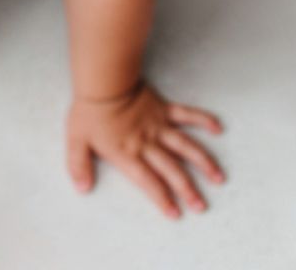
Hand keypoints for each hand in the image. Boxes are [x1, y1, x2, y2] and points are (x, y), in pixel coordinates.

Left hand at [66, 81, 224, 217]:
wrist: (103, 81)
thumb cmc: (89, 110)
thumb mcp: (76, 140)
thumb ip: (78, 166)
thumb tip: (82, 188)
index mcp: (127, 153)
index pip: (148, 181)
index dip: (162, 198)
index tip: (176, 213)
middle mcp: (148, 143)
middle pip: (172, 170)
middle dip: (188, 190)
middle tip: (202, 206)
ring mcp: (159, 126)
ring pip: (186, 147)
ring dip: (204, 163)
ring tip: (219, 178)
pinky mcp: (164, 109)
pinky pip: (188, 115)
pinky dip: (204, 120)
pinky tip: (218, 128)